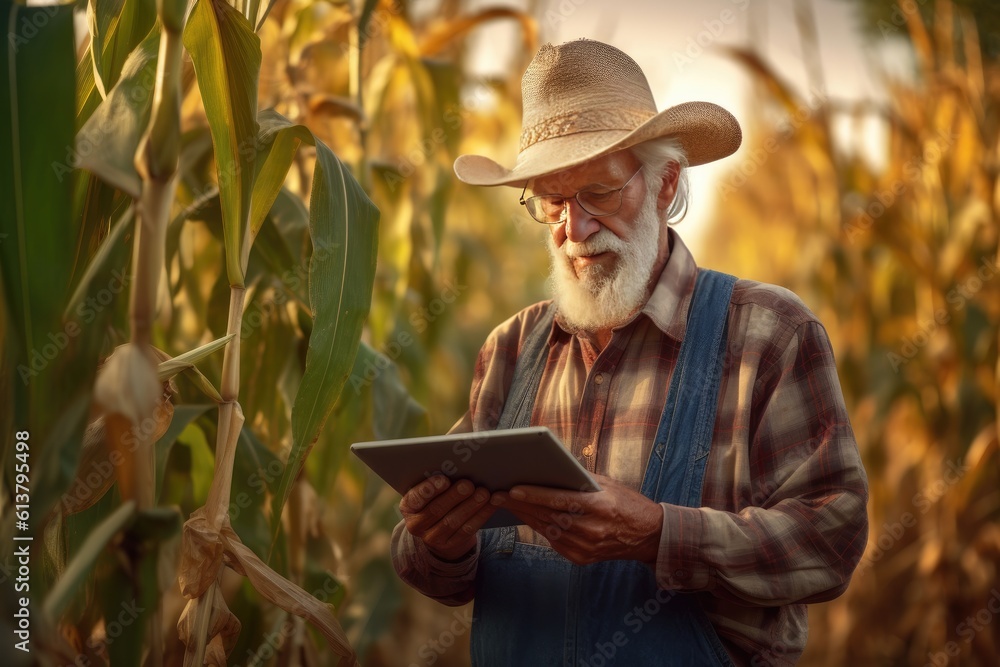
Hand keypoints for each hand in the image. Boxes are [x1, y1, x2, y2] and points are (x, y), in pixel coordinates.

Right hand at [399, 475, 496, 560]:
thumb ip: (435, 482)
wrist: (438, 528)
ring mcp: (432, 538)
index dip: (430, 489)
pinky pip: (466, 530)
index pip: (416, 498)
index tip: (444, 479)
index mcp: (408, 506)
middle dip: (454, 496)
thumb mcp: (429, 492)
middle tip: (468, 484)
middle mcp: (416, 525)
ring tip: (483, 493)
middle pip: (436, 510)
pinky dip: (480, 516)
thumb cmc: (435, 498)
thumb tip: (454, 466)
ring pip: (452, 521)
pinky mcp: (450, 545)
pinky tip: (490, 505)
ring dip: (470, 506)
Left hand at [492, 474, 661, 564]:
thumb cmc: (627, 503)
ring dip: (525, 516)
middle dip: (521, 505)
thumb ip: (579, 478)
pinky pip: (553, 541)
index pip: (559, 500)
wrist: (648, 536)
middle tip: (497, 494)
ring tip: (507, 503)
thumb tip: (548, 468)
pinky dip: (539, 528)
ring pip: (546, 530)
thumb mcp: (608, 484)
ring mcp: (586, 548)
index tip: (512, 489)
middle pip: (547, 516)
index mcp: (599, 507)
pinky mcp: (581, 559)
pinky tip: (527, 517)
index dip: (533, 495)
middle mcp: (592, 530)